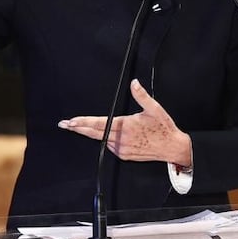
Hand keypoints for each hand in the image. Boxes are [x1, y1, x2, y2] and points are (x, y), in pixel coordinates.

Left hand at [58, 79, 192, 165]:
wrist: (172, 148)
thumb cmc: (163, 128)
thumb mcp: (154, 109)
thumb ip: (141, 96)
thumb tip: (134, 83)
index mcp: (125, 125)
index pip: (98, 124)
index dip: (83, 122)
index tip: (70, 121)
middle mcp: (121, 139)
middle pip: (93, 133)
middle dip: (77, 128)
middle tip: (64, 124)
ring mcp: (121, 149)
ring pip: (101, 140)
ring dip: (91, 134)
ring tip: (78, 127)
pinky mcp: (124, 155)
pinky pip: (110, 146)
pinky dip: (105, 140)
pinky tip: (104, 135)